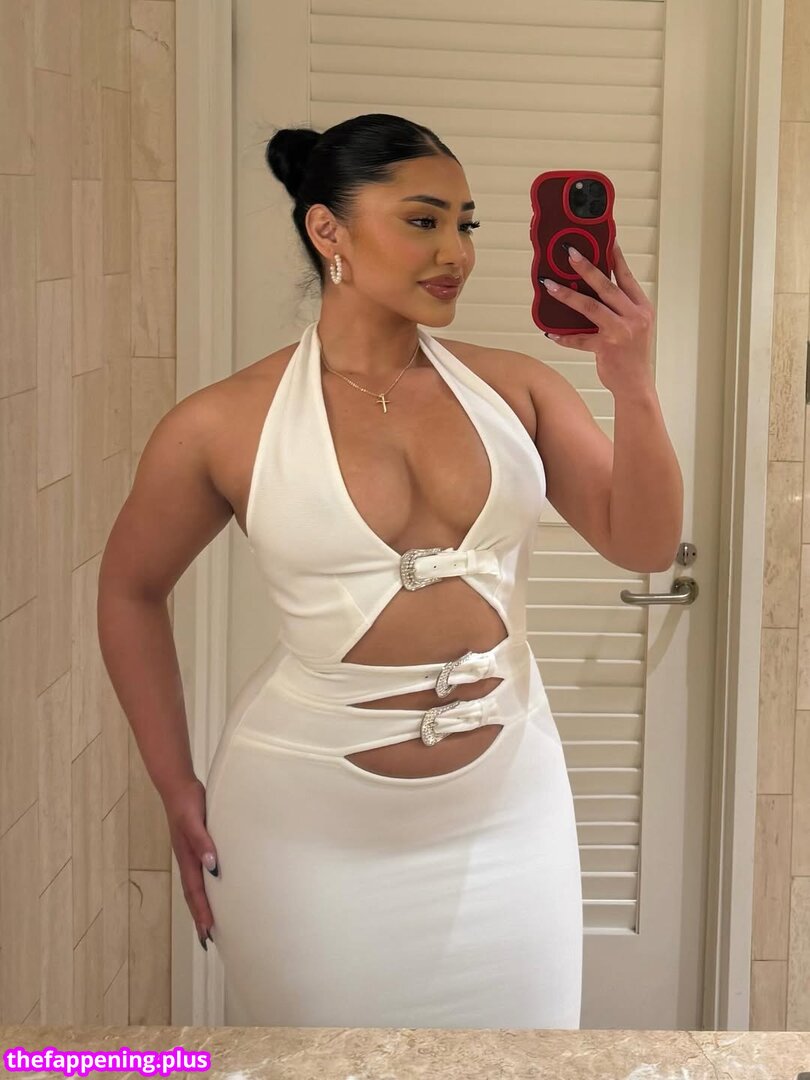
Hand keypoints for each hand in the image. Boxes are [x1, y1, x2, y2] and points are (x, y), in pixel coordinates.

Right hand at [162, 776, 217, 948]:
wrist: (177, 785)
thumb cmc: (187, 802)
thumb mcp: (194, 820)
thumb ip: (202, 841)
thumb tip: (212, 866)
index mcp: (187, 857)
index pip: (195, 891)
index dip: (202, 912)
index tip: (208, 932)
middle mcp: (188, 859)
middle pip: (194, 894)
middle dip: (200, 917)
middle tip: (208, 939)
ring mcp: (190, 853)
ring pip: (196, 886)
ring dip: (201, 905)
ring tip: (209, 924)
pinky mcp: (195, 845)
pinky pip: (200, 873)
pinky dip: (205, 887)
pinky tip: (214, 888)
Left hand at [542, 242, 655, 397]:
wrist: (636, 384)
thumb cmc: (632, 354)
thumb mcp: (635, 325)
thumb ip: (620, 306)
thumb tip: (593, 287)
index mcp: (642, 307)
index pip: (627, 277)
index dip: (615, 258)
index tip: (606, 240)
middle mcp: (634, 316)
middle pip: (606, 286)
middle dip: (586, 267)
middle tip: (570, 253)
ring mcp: (620, 332)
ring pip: (590, 307)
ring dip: (567, 295)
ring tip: (550, 285)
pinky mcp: (606, 348)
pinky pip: (579, 339)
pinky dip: (564, 336)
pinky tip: (550, 332)